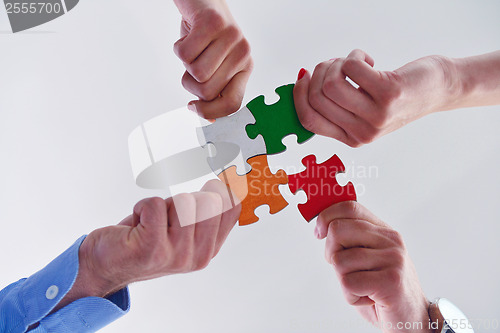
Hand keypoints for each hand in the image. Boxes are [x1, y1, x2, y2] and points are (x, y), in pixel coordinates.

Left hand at [55, 180, 240, 308]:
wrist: (103, 265)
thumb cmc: (143, 242)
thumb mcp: (181, 232)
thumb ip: (205, 215)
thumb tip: (226, 182)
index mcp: (209, 250)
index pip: (233, 208)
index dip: (224, 186)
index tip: (214, 178)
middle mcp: (198, 256)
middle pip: (210, 200)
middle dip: (186, 198)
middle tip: (168, 216)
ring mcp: (177, 254)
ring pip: (183, 201)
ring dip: (162, 205)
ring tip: (151, 222)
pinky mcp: (152, 248)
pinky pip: (154, 204)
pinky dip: (142, 206)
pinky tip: (137, 224)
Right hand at [173, 0, 252, 117]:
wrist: (201, 0)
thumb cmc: (205, 37)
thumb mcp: (214, 65)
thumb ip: (214, 91)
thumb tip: (209, 121)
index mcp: (245, 68)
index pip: (232, 104)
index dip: (209, 112)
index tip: (192, 107)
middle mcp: (243, 54)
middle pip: (207, 92)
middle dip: (190, 82)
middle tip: (193, 63)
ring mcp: (231, 37)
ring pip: (196, 73)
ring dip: (185, 64)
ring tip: (192, 48)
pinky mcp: (213, 23)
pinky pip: (185, 54)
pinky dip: (178, 47)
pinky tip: (188, 36)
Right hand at [293, 49, 457, 146]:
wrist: (438, 90)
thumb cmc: (398, 97)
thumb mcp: (364, 111)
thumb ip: (338, 108)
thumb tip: (302, 84)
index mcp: (351, 139)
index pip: (308, 120)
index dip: (298, 95)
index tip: (303, 76)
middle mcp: (363, 132)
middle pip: (317, 98)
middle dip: (319, 72)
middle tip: (335, 64)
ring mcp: (376, 115)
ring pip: (331, 84)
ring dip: (336, 64)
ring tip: (351, 62)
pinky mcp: (388, 94)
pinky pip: (351, 68)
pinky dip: (355, 56)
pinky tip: (369, 60)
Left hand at [315, 201, 430, 332]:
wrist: (412, 318)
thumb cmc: (383, 289)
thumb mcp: (368, 257)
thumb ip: (351, 240)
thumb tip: (322, 226)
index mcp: (384, 231)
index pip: (350, 207)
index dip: (326, 216)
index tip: (318, 232)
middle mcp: (391, 241)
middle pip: (337, 230)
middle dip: (331, 253)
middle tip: (345, 270)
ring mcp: (393, 260)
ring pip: (339, 261)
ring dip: (343, 281)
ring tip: (363, 287)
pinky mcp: (390, 282)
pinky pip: (348, 283)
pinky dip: (351, 296)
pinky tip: (368, 299)